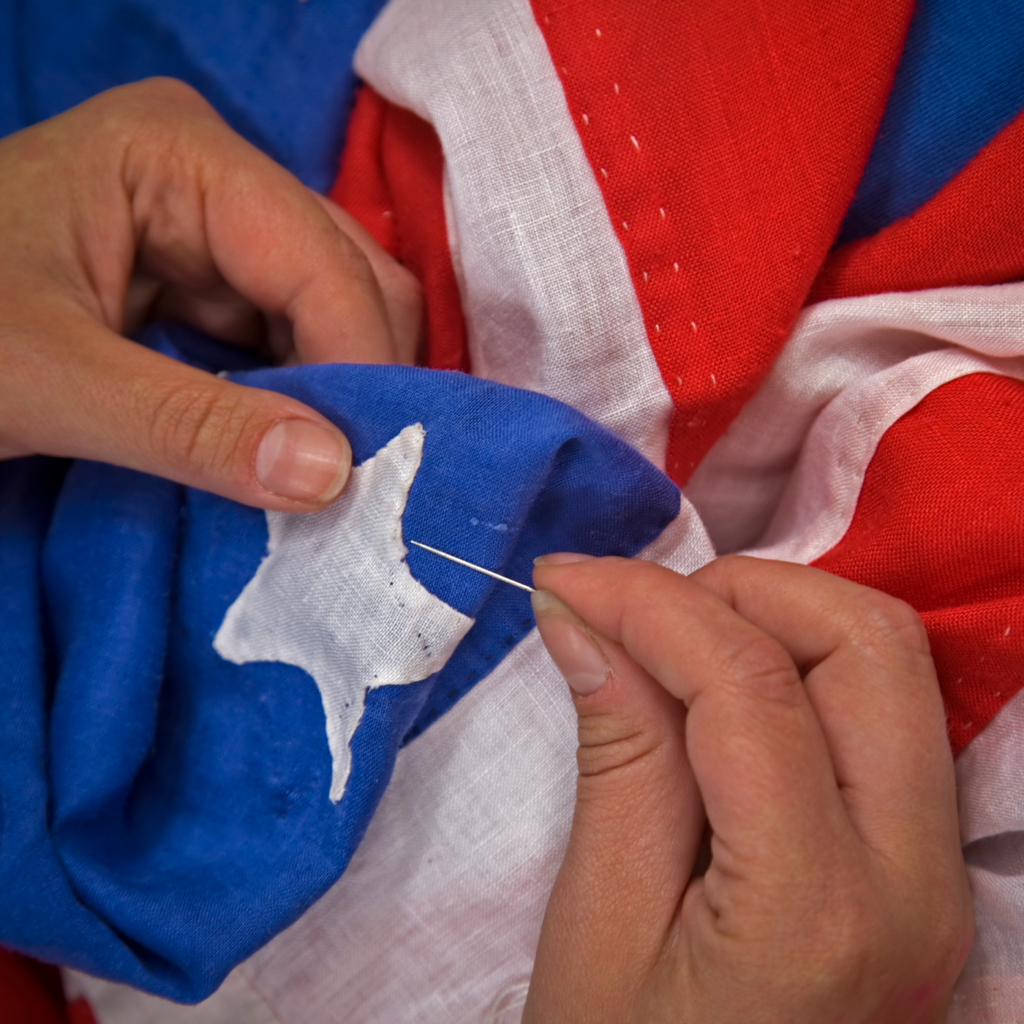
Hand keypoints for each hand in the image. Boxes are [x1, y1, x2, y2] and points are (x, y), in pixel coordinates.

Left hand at [0, 78, 420, 509]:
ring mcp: (216, 228)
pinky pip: (294, 343)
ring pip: (336, 313)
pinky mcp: (208, 283)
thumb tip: (333, 476)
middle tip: (365, 481)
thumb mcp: (48, 381)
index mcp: (179, 154)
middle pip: (350, 276)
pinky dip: (306, 403)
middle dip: (361, 381)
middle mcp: (217, 176)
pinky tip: (295, 452)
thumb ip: (191, 429)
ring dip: (341, 398)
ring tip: (336, 476)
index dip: (358, 366)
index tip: (371, 474)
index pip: (318, 259)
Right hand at [525, 554, 971, 1023]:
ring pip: (889, 665)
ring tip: (671, 644)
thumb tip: (584, 618)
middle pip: (866, 644)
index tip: (565, 581)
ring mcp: (937, 873)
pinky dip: (800, 665)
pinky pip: (883, 714)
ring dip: (777, 620)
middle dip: (740, 592)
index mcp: (817, 908)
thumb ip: (616, 754)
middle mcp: (915, 878)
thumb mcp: (599, 924)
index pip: (748, 685)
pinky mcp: (926, 868)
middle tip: (636, 613)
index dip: (648, 602)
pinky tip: (720, 685)